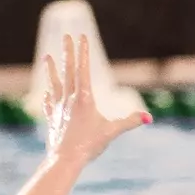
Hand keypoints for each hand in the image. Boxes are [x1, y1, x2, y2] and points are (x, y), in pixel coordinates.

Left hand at [42, 34, 150, 167]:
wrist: (65, 159)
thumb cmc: (90, 145)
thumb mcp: (112, 132)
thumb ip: (129, 122)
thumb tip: (148, 117)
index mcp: (84, 98)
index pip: (83, 69)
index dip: (83, 52)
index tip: (81, 36)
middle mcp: (69, 99)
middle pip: (69, 71)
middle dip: (68, 52)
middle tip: (66, 35)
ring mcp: (58, 108)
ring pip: (55, 83)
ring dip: (51, 69)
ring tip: (47, 57)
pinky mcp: (52, 118)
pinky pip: (49, 103)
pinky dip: (48, 95)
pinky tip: (46, 93)